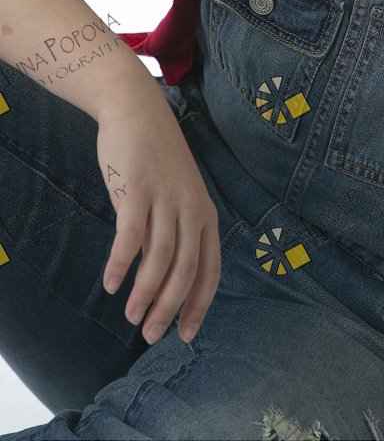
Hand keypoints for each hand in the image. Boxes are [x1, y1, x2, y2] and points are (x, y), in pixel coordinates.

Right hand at [96, 80, 221, 345]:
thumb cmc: (156, 160)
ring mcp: (166, 197)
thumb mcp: (176, 196)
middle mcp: (192, 207)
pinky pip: (130, 235)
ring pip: (161, 257)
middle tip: (151, 335)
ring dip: (146, 292)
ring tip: (131, 316)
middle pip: (186, 269)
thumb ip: (174, 233)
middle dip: (170, 308)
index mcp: (206, 213)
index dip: (199, 305)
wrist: (137, 110)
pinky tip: (110, 284)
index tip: (185, 335)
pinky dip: (121, 263)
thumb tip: (167, 279)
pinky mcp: (138, 188)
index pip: (210, 269)